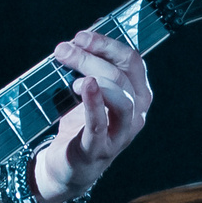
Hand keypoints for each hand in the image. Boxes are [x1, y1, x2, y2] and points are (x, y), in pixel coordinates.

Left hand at [33, 30, 152, 202]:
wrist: (67, 166)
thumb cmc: (80, 124)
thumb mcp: (89, 92)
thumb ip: (91, 67)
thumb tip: (81, 37)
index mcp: (136, 95)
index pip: (132, 61)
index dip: (107, 44)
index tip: (80, 36)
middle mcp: (136, 113)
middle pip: (123, 76)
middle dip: (93, 56)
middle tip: (64, 49)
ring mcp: (121, 134)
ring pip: (121, 98)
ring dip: (95, 76)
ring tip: (72, 74)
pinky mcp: (99, 150)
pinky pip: (100, 125)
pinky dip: (93, 103)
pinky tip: (82, 85)